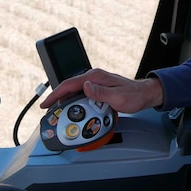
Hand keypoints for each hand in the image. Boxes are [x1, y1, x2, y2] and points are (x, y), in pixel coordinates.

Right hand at [39, 68, 164, 113]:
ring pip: (75, 92)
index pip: (69, 84)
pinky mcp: (98, 88)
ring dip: (66, 103)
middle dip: (57, 99)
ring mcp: (95, 82)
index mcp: (96, 77)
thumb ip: (100, 93)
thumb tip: (85, 86)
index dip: (55, 94)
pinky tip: (75, 111)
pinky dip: (75, 103)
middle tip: (50, 112)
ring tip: (60, 114)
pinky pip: (82, 95)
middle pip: (69, 88)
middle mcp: (94, 77)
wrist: (144, 94)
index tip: (46, 104)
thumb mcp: (117, 97)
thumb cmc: (134, 96)